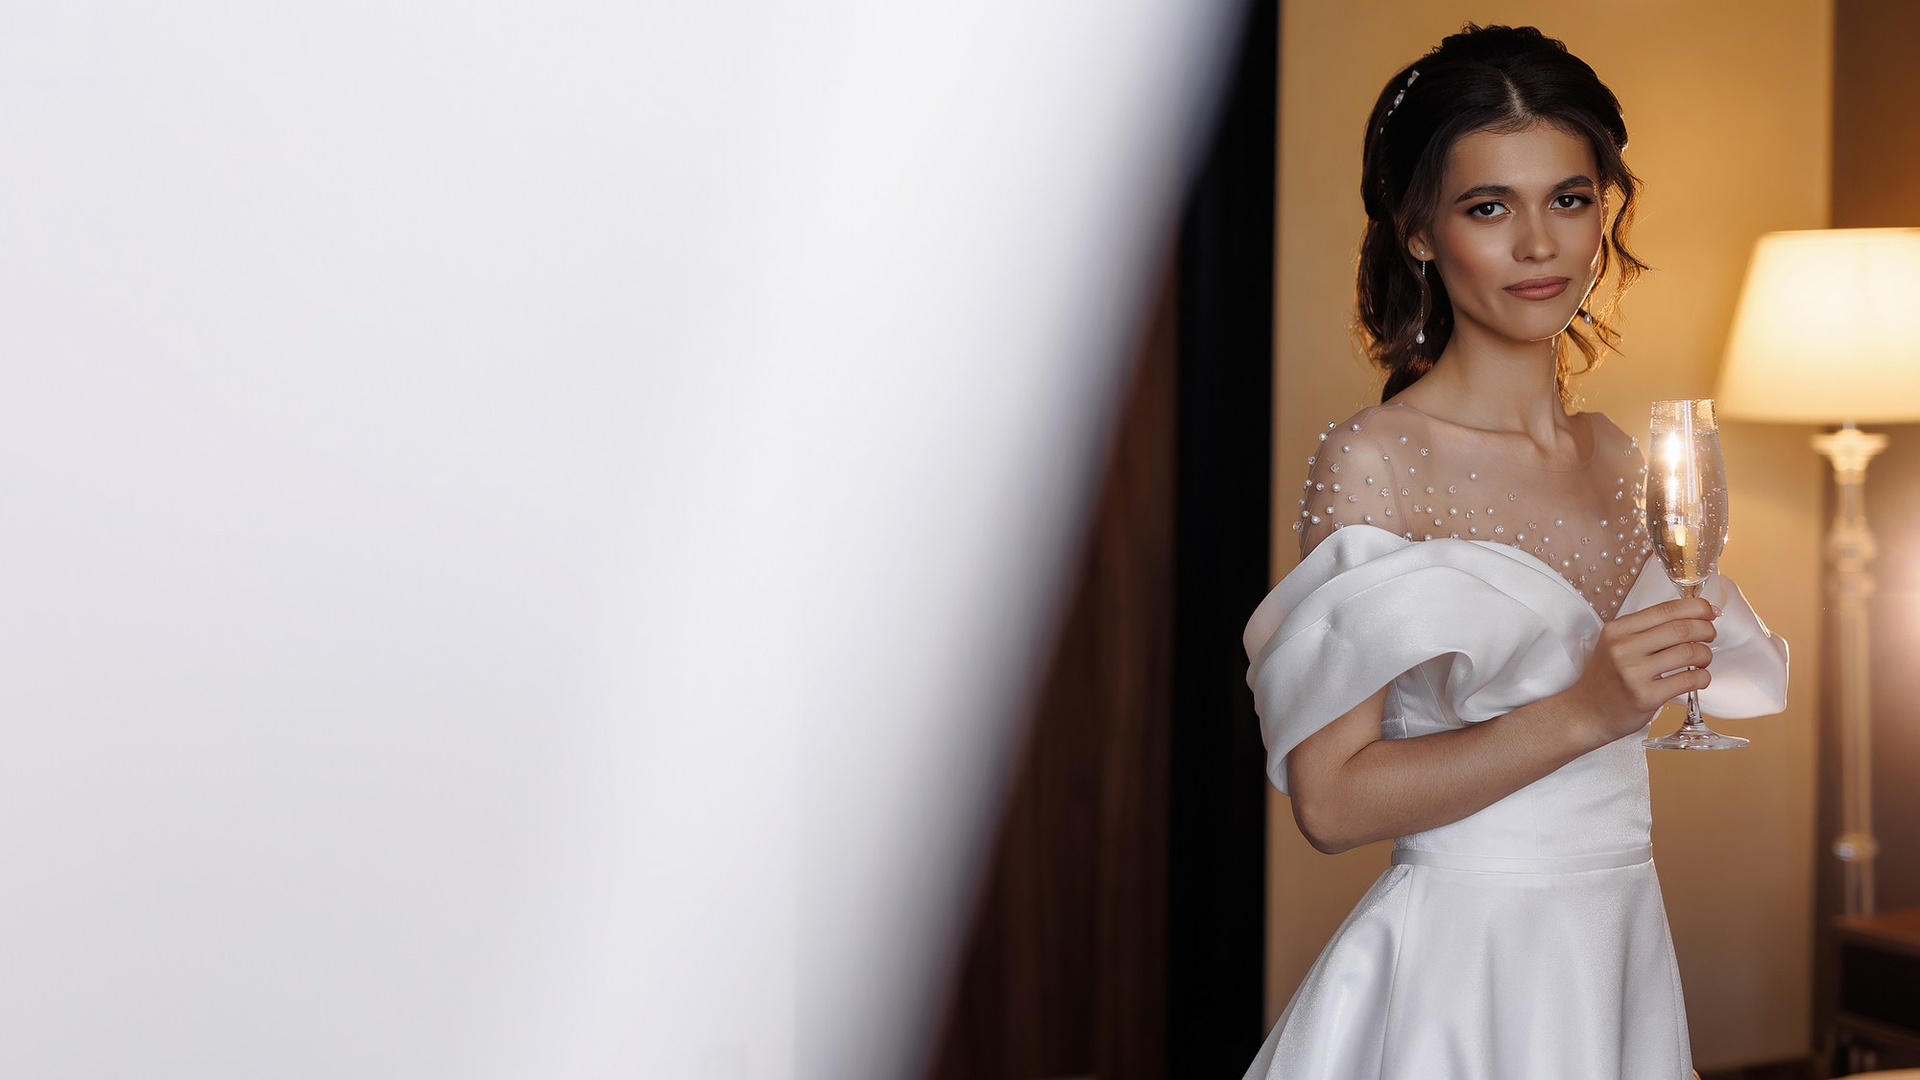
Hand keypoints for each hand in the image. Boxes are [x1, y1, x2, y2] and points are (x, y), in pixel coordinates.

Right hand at [1562, 597, 1716, 745]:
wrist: (1586, 712)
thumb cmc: (1607, 678)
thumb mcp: (1615, 645)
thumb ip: (1645, 630)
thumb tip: (1692, 617)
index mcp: (1617, 630)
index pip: (1665, 609)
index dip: (1696, 607)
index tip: (1710, 612)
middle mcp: (1623, 648)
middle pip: (1681, 629)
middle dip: (1706, 630)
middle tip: (1710, 636)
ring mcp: (1633, 673)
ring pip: (1689, 653)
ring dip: (1706, 655)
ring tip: (1703, 659)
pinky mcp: (1645, 696)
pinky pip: (1688, 680)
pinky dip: (1703, 677)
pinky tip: (1700, 678)